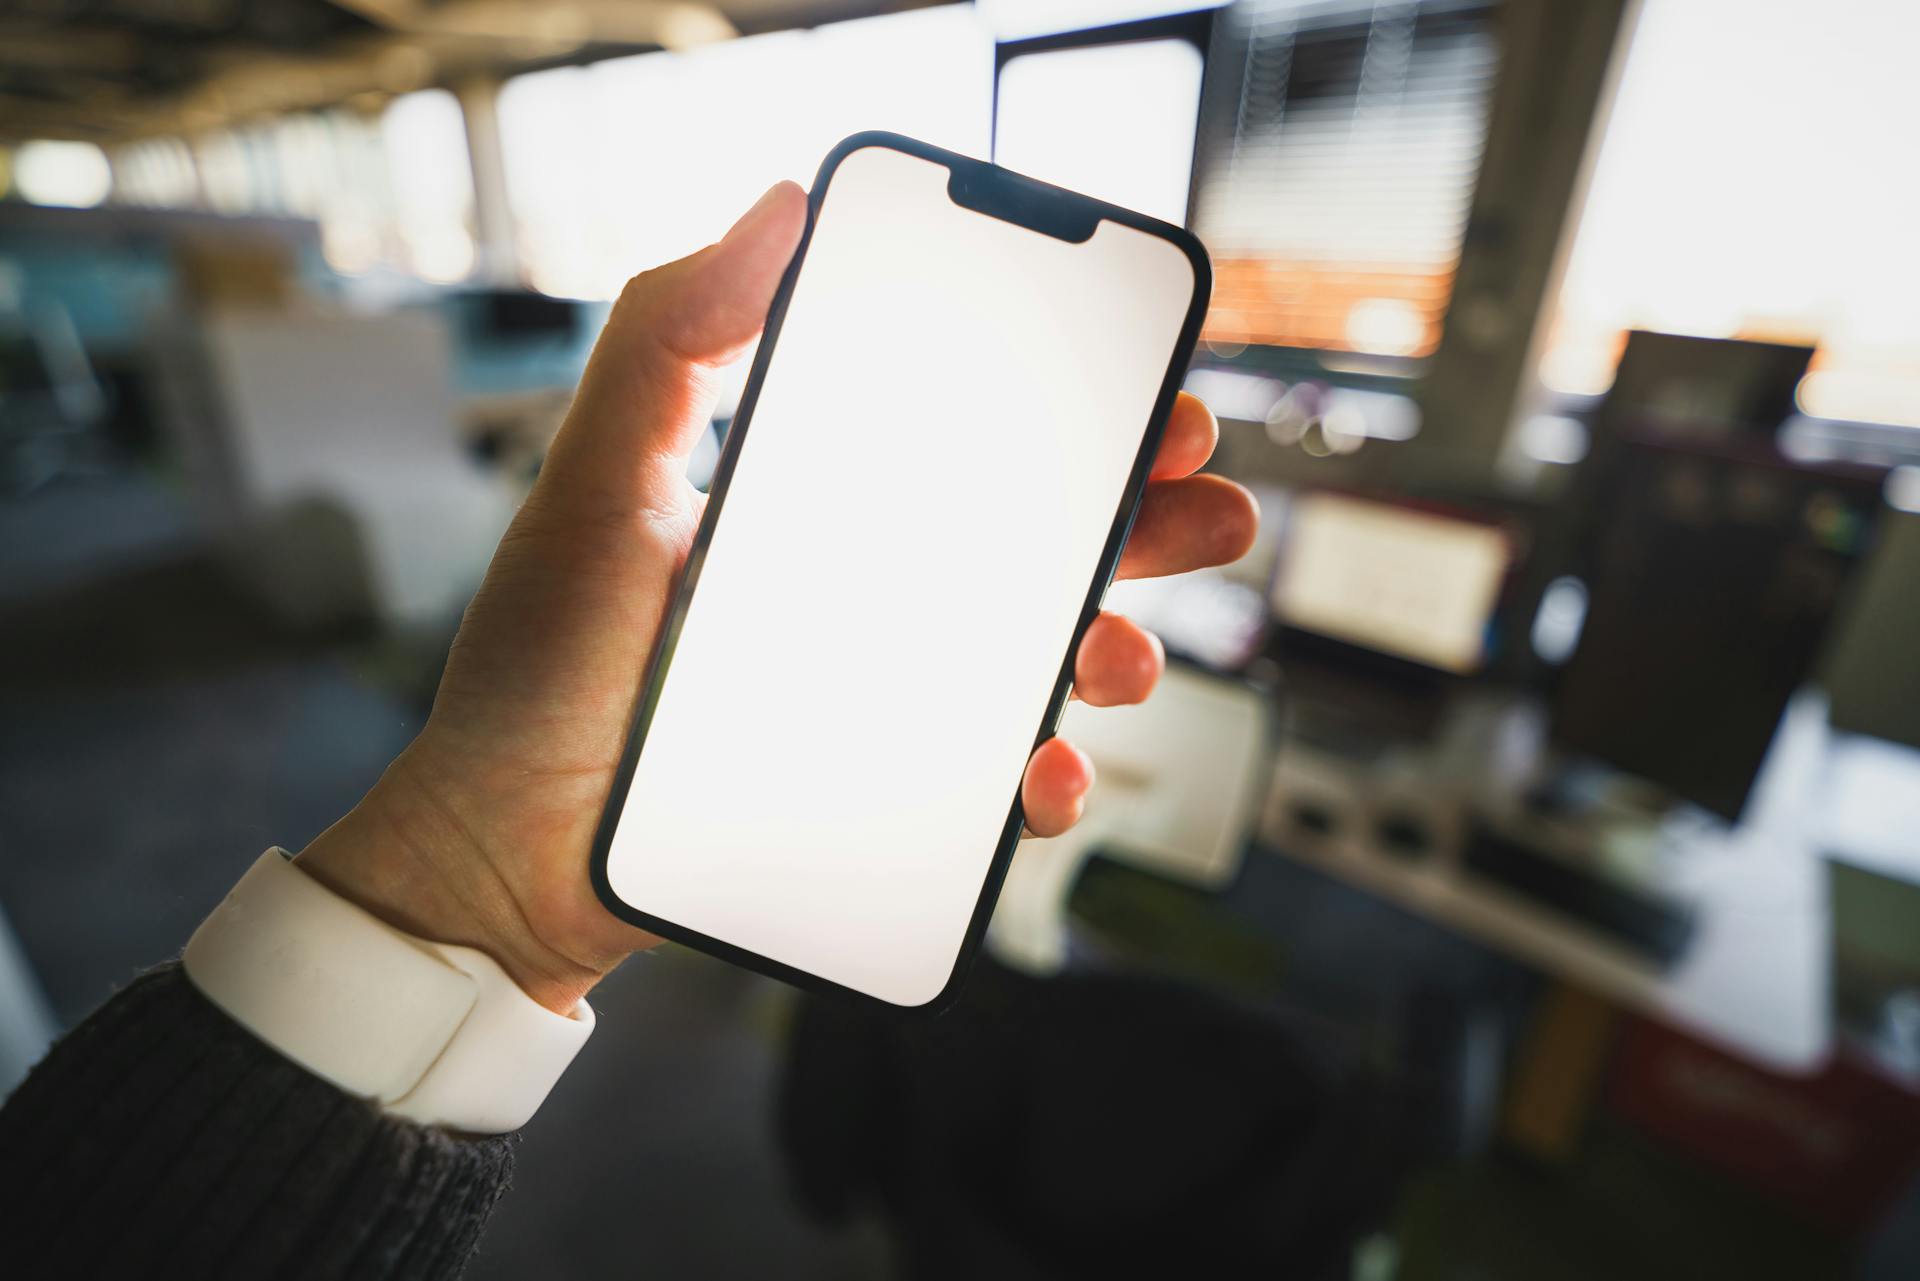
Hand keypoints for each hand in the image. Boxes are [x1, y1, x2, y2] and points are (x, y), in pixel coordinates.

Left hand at [298, 182, 1258, 1010]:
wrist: (505, 853)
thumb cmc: (540, 669)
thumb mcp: (597, 485)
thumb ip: (669, 341)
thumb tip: (776, 207)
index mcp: (816, 504)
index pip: (965, 438)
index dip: (1069, 413)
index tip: (1145, 393)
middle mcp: (863, 594)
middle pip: (1033, 543)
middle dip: (1138, 522)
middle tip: (1204, 510)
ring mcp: (879, 698)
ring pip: (1038, 661)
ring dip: (1117, 646)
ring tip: (1121, 656)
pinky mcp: (883, 798)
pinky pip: (994, 784)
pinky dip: (1045, 777)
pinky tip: (1047, 770)